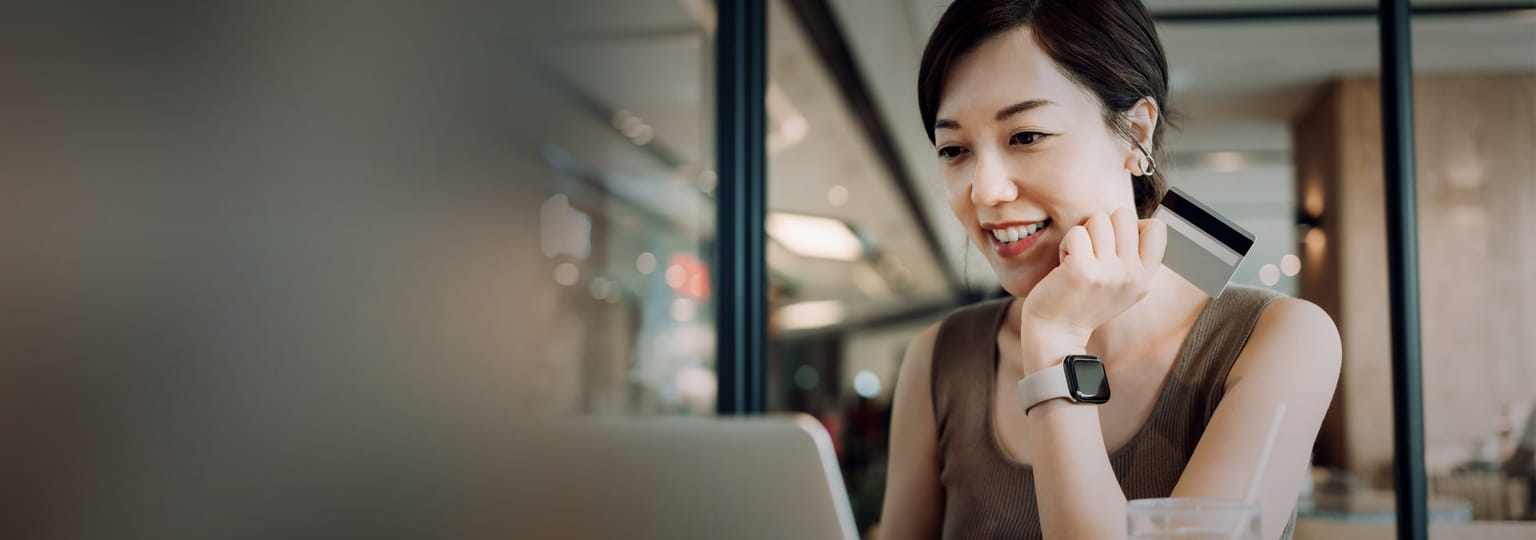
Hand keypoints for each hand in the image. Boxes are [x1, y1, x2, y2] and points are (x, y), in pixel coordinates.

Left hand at [1017, 207, 1166, 369]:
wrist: (1058, 331)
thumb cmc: (1087, 301)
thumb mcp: (1125, 284)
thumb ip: (1136, 256)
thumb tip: (1140, 221)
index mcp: (1146, 276)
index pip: (1157, 227)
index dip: (1132, 226)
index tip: (1116, 246)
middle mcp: (1132, 274)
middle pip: (1123, 215)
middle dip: (1103, 228)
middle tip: (1093, 253)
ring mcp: (1109, 272)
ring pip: (1098, 220)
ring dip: (1083, 236)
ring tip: (1079, 260)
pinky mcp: (1082, 268)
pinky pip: (1076, 232)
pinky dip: (1066, 244)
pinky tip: (1065, 265)